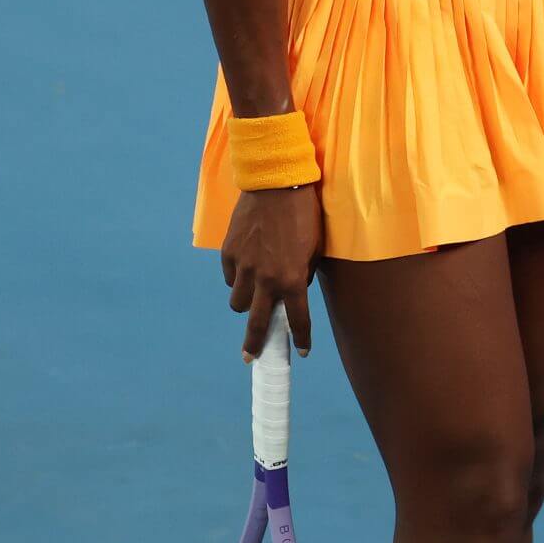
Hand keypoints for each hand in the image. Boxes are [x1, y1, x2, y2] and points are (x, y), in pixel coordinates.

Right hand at [221, 186, 320, 358]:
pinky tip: (246, 268)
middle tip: (251, 357)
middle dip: (254, 344)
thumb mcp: (315, 247)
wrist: (276, 185)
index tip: (301, 352)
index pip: (297, 319)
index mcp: (293, 278)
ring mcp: (244, 267)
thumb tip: (294, 289)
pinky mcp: (228, 253)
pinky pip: (230, 278)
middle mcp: (266, 278)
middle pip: (257, 323)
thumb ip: (303, 273)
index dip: (301, 338)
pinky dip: (237, 279)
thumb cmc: (304, 214)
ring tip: (254, 295)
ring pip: (239, 302)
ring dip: (247, 303)